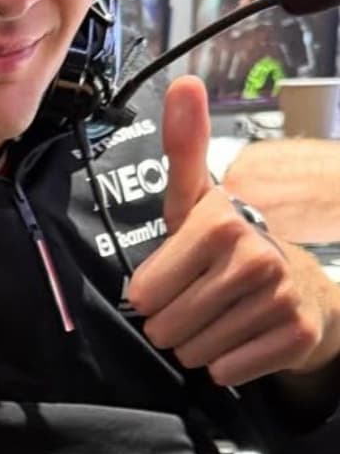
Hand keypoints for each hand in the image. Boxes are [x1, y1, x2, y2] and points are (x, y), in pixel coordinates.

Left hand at [126, 75, 339, 387]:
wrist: (305, 287)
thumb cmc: (231, 241)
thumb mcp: (197, 198)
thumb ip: (183, 147)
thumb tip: (184, 83)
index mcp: (219, 221)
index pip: (148, 290)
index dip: (148, 294)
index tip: (163, 284)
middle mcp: (255, 255)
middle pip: (168, 323)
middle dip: (169, 322)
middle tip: (190, 304)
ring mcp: (281, 297)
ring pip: (195, 349)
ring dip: (194, 343)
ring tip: (212, 319)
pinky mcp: (298, 335)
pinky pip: (229, 370)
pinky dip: (224, 364)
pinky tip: (237, 339)